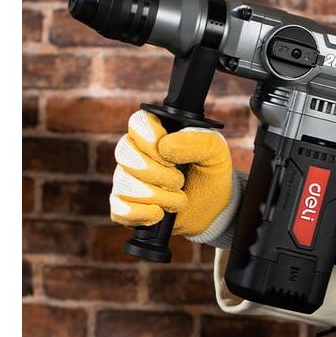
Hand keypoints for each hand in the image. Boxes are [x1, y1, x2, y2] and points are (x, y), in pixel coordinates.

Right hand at [109, 110, 234, 238]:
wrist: (213, 208)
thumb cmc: (210, 172)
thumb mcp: (215, 151)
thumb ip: (197, 140)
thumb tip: (164, 146)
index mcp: (156, 133)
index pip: (137, 123)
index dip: (150, 137)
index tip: (169, 154)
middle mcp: (136, 154)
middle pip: (124, 152)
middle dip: (155, 171)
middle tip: (179, 180)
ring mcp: (128, 180)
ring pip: (123, 182)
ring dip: (156, 195)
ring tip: (180, 200)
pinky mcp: (126, 207)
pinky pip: (119, 209)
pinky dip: (142, 213)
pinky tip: (160, 214)